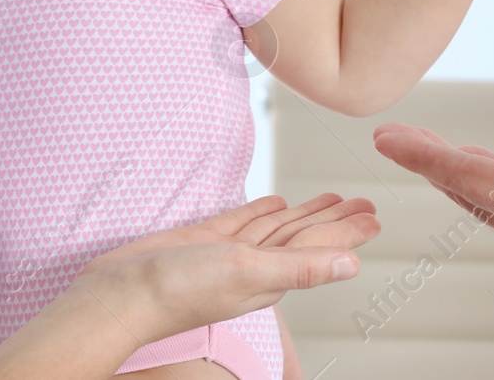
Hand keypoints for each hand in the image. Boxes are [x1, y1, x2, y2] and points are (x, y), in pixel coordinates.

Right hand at [71, 194, 379, 345]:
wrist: (119, 295)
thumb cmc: (181, 291)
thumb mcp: (248, 273)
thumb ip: (301, 267)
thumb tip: (354, 265)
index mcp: (271, 275)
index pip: (320, 248)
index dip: (348, 232)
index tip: (375, 216)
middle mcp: (255, 264)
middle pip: (304, 236)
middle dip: (334, 220)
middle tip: (364, 201)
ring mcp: (229, 253)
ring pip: (277, 228)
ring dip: (305, 213)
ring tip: (332, 198)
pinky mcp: (203, 242)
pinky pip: (242, 222)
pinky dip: (262, 211)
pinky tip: (276, 202)